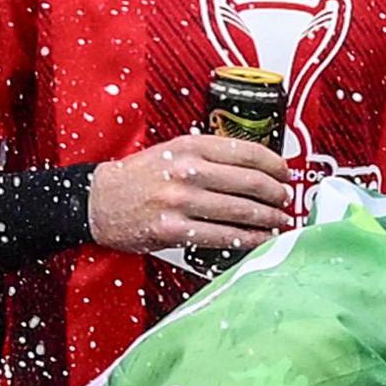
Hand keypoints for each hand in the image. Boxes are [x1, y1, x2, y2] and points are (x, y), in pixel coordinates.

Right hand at [87, 133, 296, 255]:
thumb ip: (209, 155)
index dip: (275, 165)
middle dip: (277, 194)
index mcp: (190, 146)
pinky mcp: (172, 230)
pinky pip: (221, 236)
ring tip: (280, 221)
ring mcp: (179, 201)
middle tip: (287, 200)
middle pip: (250, 183)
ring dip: (268, 219)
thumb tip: (255, 167)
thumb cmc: (140, 176)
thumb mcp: (172, 150)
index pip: (247, 152)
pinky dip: (248, 239)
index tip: (286, 174)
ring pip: (240, 211)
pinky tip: (260, 240)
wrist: (98, 200)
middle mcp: (187, 170)